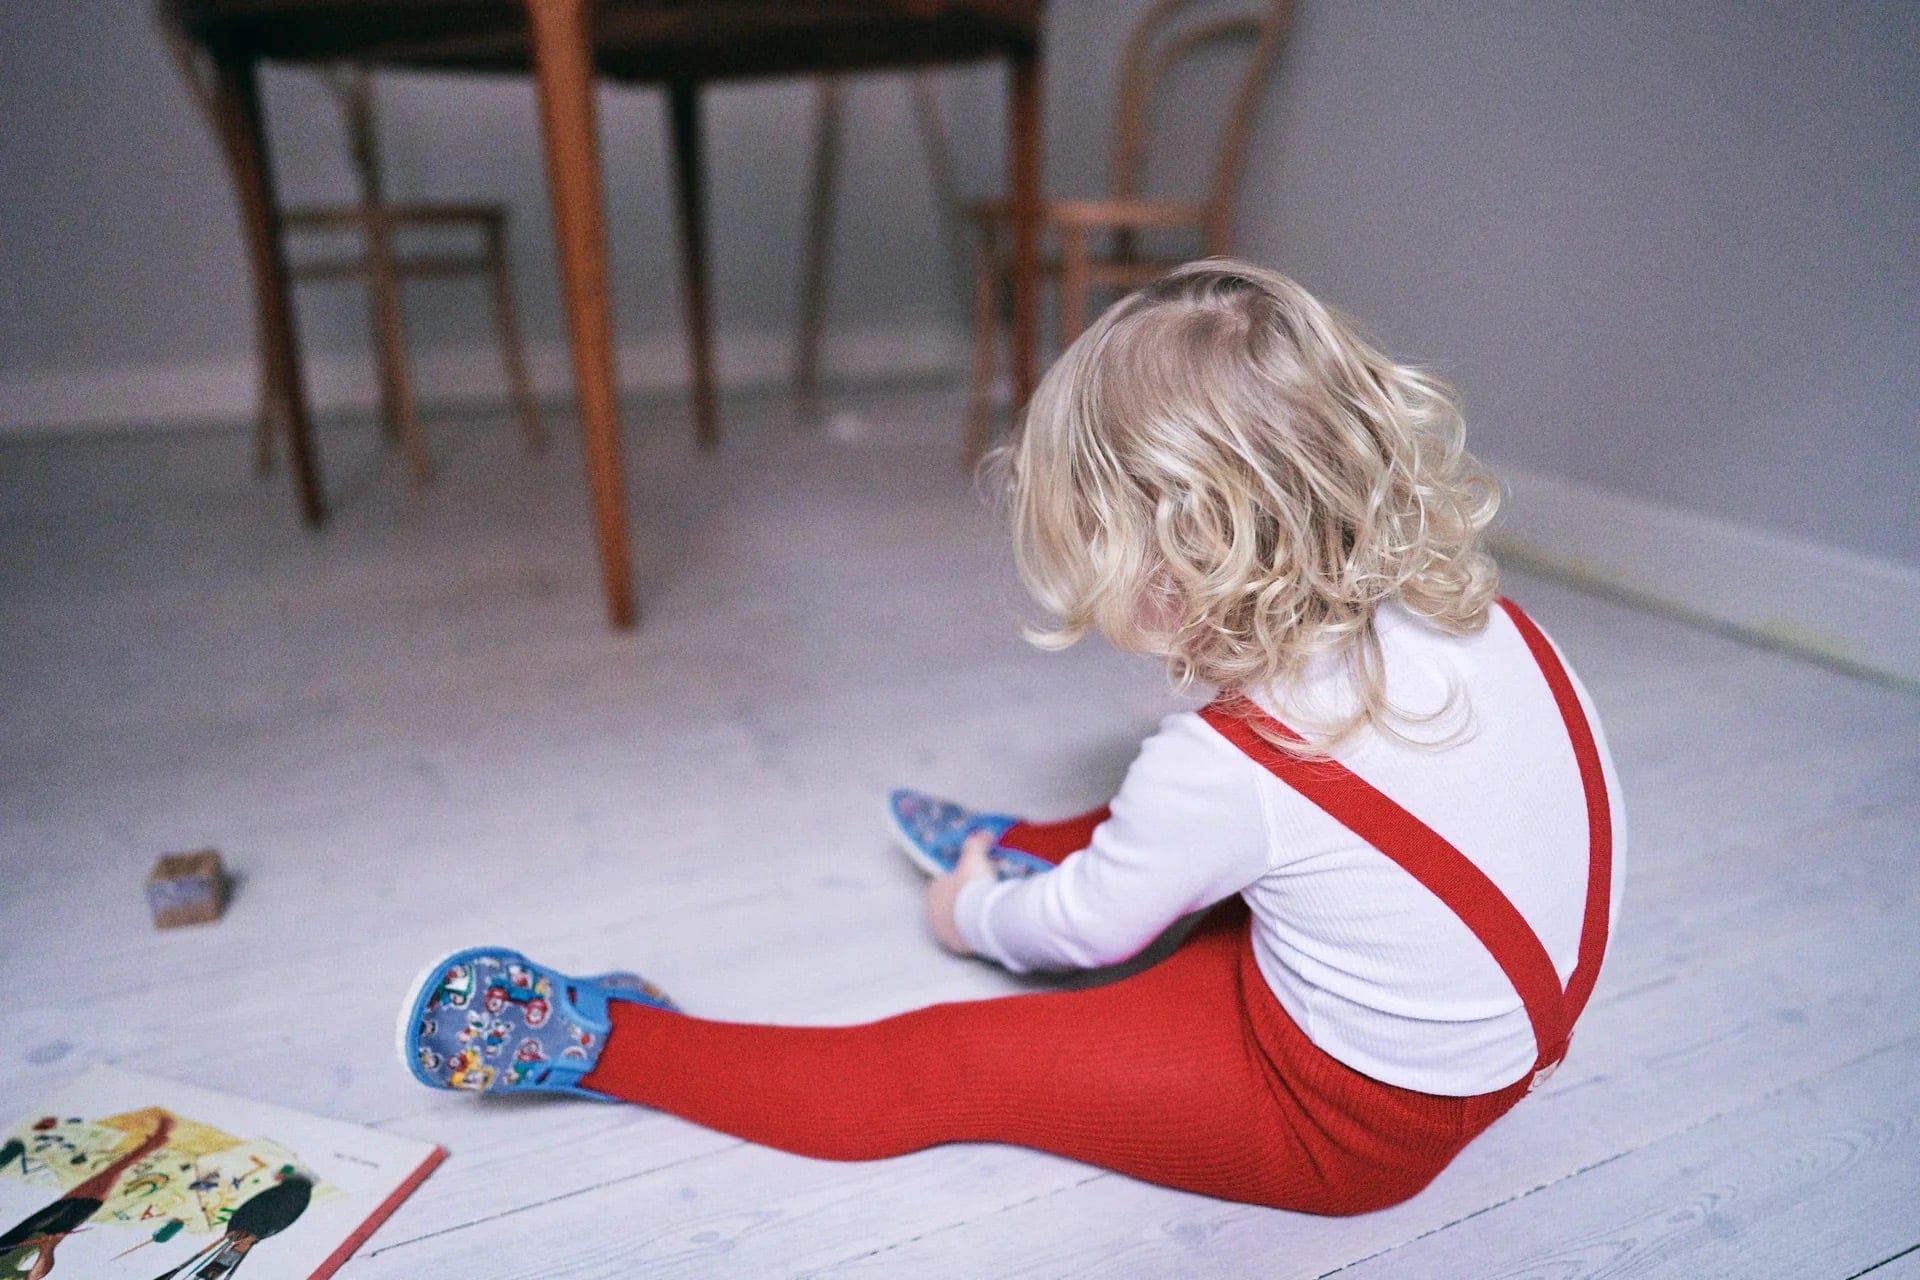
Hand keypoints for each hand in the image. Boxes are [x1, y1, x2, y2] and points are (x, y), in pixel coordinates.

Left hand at [925, 830, 996, 954]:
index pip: (945, 883)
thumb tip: (985, 833)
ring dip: (970, 915)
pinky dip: (974, 930)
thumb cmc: (973, 886)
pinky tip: (987, 925)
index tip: (979, 878)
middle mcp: (932, 914)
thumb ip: (977, 843)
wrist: (982, 918)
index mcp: (933, 892)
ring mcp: (943, 932)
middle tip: (986, 892)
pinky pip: (966, 936)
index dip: (963, 879)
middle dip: (966, 897)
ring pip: (958, 921)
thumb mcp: (974, 858)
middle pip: (951, 903)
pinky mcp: (955, 947)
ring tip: (988, 909)